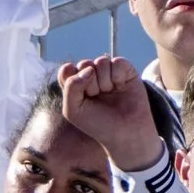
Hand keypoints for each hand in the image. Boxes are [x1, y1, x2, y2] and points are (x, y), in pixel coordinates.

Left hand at [59, 56, 164, 172]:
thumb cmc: (96, 123)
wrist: (124, 131)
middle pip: (84, 64)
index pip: (67, 69)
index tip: (80, 98)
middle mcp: (92, 75)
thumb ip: (70, 86)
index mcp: (76, 84)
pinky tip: (121, 87)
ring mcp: (109, 72)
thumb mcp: (73, 110)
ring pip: (101, 61)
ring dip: (104, 81)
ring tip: (110, 93)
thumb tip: (89, 69)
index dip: (72, 81)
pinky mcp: (126, 70)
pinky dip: (117, 76)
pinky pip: (117, 62)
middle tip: (97, 98)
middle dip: (89, 84)